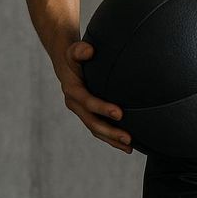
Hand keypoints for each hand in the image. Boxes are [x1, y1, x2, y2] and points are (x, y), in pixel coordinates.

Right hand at [56, 40, 133, 154]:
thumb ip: (79, 49)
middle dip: (110, 132)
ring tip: (130, 148)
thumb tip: (88, 50)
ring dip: (112, 139)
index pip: (88, 102)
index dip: (102, 108)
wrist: (66, 62)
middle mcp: (75, 104)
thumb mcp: (74, 50)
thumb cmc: (75, 55)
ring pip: (96, 129)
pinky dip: (111, 137)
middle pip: (92, 122)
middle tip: (129, 138)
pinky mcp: (88, 113)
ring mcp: (81, 111)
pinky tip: (126, 144)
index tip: (120, 113)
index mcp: (72, 90)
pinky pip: (99, 128)